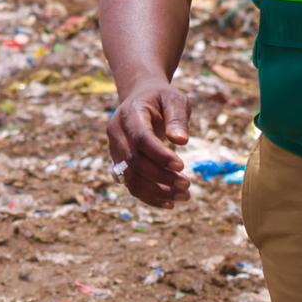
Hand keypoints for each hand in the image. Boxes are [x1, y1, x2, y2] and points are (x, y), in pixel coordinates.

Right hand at [108, 76, 191, 208]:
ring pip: (130, 178)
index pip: (141, 139)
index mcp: (129, 114)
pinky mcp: (119, 163)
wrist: (140, 97)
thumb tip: (181, 141)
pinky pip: (130, 184)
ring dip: (157, 191)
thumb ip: (177, 117)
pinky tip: (169, 203)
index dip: (160, 155)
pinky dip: (149, 196)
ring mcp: (114, 150)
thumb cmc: (161, 99)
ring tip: (184, 196)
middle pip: (135, 162)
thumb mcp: (174, 99)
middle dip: (161, 177)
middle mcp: (116, 133)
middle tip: (187, 184)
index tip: (182, 166)